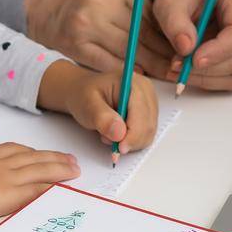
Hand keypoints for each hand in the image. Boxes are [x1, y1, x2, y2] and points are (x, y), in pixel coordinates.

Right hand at [0, 143, 80, 228]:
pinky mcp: (10, 194)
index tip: (39, 153)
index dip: (28, 152)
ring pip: (40, 170)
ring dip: (60, 169)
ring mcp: (5, 178)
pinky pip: (37, 190)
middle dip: (52, 158)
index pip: (10, 151)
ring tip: (75, 170)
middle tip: (69, 160)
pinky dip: (52, 188)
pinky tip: (64, 189)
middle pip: (32, 157)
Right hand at [22, 0, 175, 78]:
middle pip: (143, 35)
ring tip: (164, 75)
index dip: (170, 37)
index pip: (152, 15)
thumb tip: (168, 31)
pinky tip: (138, 75)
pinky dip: (126, 71)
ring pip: (129, 52)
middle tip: (178, 68)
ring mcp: (87, 24)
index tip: (183, 50)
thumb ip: (135, 3)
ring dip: (150, 66)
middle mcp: (103, 1)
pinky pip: (109, 63)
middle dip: (163, 55)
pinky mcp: (76, 44)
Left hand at [36, 58, 158, 156]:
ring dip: (129, 141)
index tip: (119, 148)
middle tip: (108, 140)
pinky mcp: (148, 114)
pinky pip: (145, 135)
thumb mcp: (87, 104)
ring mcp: (149, 103)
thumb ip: (102, 118)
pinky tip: (116, 134)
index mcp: (133, 83)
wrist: (83, 92)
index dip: (133, 134)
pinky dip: (131, 141)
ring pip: (148, 134)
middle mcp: (146, 91)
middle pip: (147, 126)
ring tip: (108, 133)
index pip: (141, 114)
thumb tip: (120, 133)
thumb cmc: (84, 94)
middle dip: (129, 140)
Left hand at [147, 0, 231, 91]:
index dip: (219, 51)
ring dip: (208, 77)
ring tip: (179, 70)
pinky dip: (210, 81)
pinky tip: (189, 74)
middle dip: (210, 67)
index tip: (193, 60)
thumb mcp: (170, 2)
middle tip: (179, 66)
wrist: (185, 1)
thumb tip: (187, 47)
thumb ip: (175, 22)